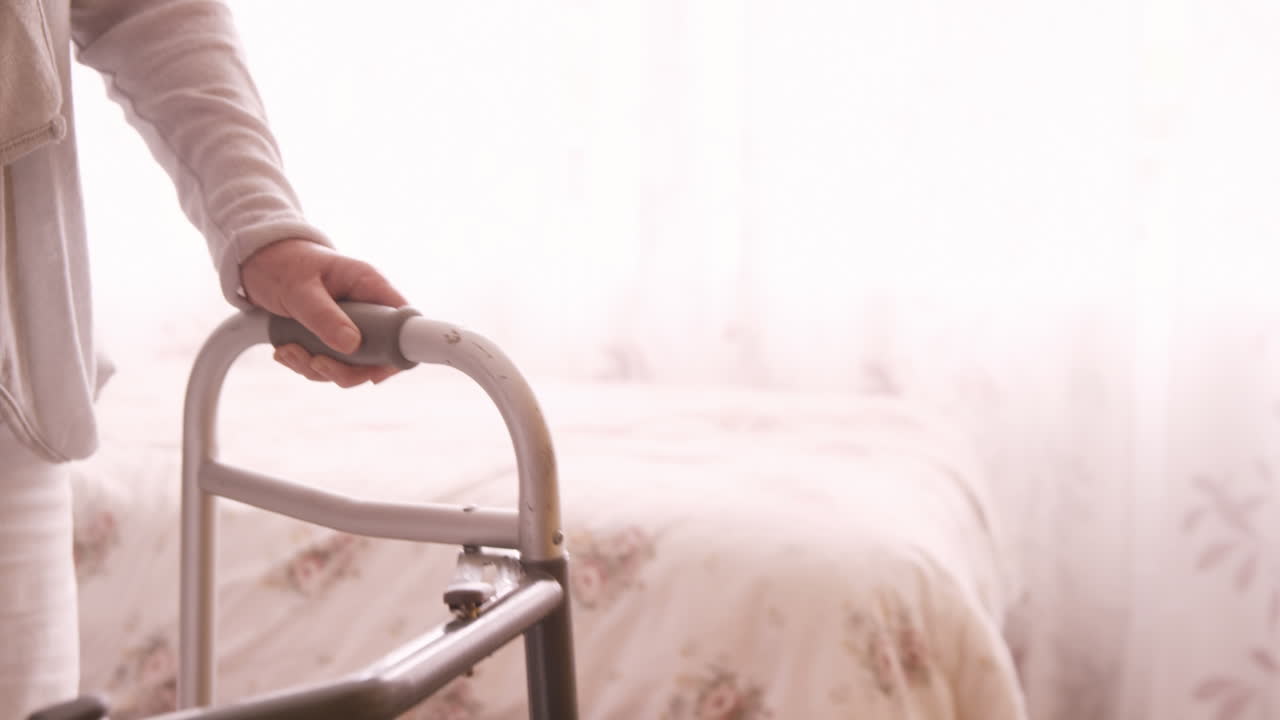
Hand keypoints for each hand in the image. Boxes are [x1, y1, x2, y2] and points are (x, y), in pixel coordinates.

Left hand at [240, 238, 408, 386]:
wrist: (256, 259)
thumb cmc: (282, 263)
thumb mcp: (299, 289)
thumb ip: (324, 317)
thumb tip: (352, 345)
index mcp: (369, 285)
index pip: (402, 323)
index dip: (396, 352)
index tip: (374, 373)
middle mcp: (365, 307)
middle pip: (377, 355)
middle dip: (345, 369)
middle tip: (316, 363)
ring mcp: (349, 324)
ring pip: (351, 365)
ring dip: (317, 368)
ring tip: (288, 350)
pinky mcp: (331, 336)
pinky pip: (329, 363)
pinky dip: (305, 365)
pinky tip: (285, 350)